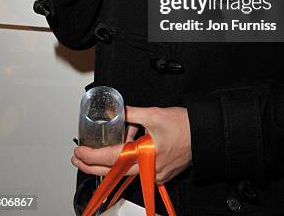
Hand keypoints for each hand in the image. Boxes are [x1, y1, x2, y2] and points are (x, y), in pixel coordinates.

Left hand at [72, 106, 191, 183]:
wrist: (204, 134)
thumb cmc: (185, 125)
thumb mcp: (154, 113)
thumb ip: (132, 112)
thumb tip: (117, 110)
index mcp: (145, 155)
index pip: (111, 159)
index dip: (92, 156)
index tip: (79, 152)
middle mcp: (149, 169)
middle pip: (114, 171)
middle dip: (92, 166)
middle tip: (78, 158)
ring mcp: (155, 174)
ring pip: (126, 170)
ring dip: (112, 160)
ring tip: (111, 142)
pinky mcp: (160, 172)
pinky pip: (139, 168)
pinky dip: (129, 159)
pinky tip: (129, 146)